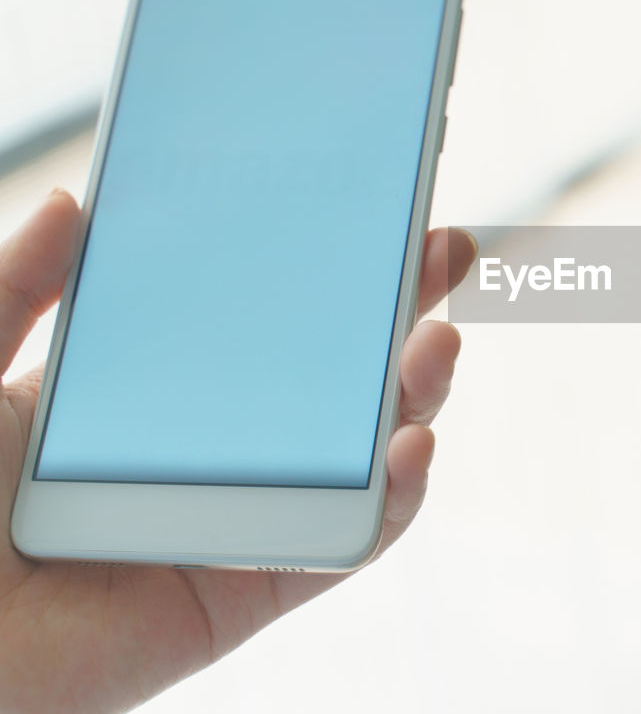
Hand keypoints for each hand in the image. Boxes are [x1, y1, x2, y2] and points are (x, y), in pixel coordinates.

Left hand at [0, 190, 476, 713]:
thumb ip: (16, 289)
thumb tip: (70, 202)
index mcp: (161, 395)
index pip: (267, 319)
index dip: (328, 267)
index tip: (378, 210)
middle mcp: (220, 452)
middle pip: (337, 377)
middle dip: (405, 313)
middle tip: (446, 252)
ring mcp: (246, 518)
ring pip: (364, 454)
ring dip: (419, 396)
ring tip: (437, 345)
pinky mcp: (255, 589)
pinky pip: (348, 543)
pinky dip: (397, 499)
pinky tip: (411, 447)